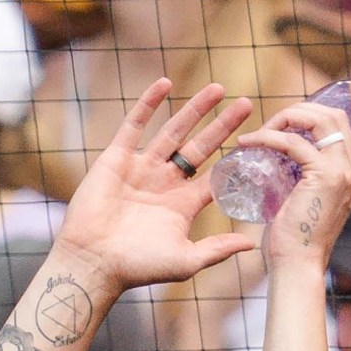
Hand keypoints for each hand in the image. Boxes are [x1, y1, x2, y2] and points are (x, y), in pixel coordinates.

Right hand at [56, 78, 260, 296]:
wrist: (93, 262)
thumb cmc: (137, 268)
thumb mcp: (185, 261)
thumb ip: (216, 250)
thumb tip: (250, 245)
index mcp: (181, 206)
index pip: (214, 177)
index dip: (235, 161)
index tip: (257, 143)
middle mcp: (164, 184)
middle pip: (200, 148)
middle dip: (222, 127)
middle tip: (245, 104)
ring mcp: (141, 169)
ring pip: (173, 131)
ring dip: (195, 109)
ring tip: (218, 88)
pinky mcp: (117, 159)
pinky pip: (135, 125)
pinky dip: (148, 103)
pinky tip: (165, 82)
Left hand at [237, 81, 350, 272]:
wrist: (296, 269)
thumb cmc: (294, 244)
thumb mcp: (306, 202)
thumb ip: (304, 178)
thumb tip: (281, 162)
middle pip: (337, 117)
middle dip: (304, 110)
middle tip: (277, 121)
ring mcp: (341, 172)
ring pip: (319, 121)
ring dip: (287, 118)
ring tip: (262, 131)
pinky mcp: (321, 176)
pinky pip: (293, 143)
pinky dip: (268, 138)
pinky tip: (249, 143)